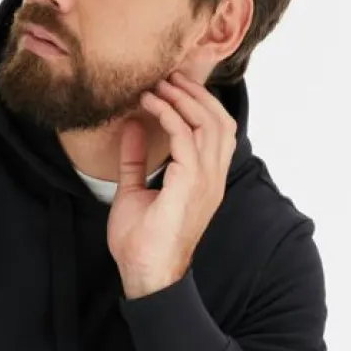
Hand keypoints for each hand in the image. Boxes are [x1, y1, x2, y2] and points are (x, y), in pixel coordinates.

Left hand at [107, 70, 236, 297]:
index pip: (217, 130)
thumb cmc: (141, 243)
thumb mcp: (134, 191)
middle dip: (194, 92)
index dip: (197, 103)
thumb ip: (135, 160)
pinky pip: (185, 136)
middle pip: (219, 119)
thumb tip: (131, 128)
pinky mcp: (189, 185)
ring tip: (158, 85)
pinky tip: (151, 105)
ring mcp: (205, 182)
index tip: (169, 86)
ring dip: (182, 98)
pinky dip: (168, 114)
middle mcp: (212, 179)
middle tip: (166, 76)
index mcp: (206, 181)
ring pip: (208, 122)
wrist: (145, 275)